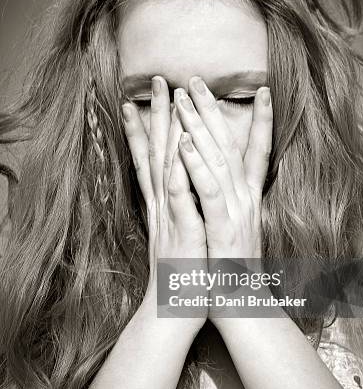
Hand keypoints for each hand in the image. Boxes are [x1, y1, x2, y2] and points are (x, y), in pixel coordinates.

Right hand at [122, 76, 208, 332]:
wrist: (174, 309)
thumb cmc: (184, 271)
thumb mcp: (183, 231)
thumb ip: (181, 204)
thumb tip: (184, 182)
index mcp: (167, 203)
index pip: (157, 156)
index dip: (153, 125)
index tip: (152, 97)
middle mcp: (165, 204)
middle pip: (158, 151)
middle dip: (158, 114)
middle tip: (156, 79)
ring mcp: (171, 216)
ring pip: (165, 166)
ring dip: (165, 132)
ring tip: (167, 100)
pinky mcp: (182, 232)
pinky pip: (180, 199)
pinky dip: (178, 172)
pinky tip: (179, 149)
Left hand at [174, 76, 272, 260]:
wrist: (241, 308)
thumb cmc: (233, 269)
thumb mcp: (237, 230)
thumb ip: (234, 203)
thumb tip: (226, 182)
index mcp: (248, 200)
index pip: (258, 152)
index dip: (263, 121)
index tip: (263, 90)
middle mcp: (245, 200)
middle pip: (230, 146)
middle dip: (213, 111)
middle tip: (195, 79)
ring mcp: (235, 213)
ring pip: (217, 160)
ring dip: (201, 127)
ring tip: (184, 97)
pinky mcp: (222, 230)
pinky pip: (208, 191)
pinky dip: (198, 166)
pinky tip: (186, 143)